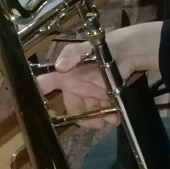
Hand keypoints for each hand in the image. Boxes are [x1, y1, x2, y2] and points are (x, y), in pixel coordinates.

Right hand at [35, 22, 162, 128]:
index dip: (39, 96)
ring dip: (98, 120)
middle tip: (95, 123)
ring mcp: (90, 94)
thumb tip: (60, 66)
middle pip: (72, 109)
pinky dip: (109, 117)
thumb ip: (73, 54)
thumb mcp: (88, 47)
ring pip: (89, 113)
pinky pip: (103, 112)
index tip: (40, 112)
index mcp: (66, 76)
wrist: (130, 51)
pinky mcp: (104, 98)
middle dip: (82, 118)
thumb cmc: (105, 46)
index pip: (46, 85)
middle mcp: (76, 87)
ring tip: (110, 120)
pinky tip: (116, 117)